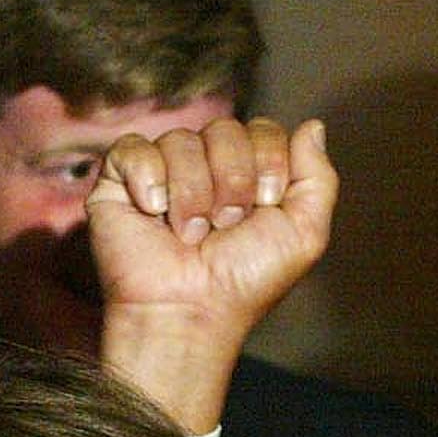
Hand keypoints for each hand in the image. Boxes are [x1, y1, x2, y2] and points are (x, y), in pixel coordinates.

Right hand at [89, 117, 335, 433]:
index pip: (262, 131)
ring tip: (189, 234)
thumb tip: (313, 125)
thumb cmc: (245, 281)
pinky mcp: (119, 180)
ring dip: (192, 194)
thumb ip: (318, 178)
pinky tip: (153, 213)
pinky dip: (149, 180)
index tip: (263, 209)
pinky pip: (134, 148)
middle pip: (224, 129)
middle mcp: (205, 166)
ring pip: (181, 139)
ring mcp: (162, 170)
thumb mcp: (304, 235)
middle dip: (231, 181)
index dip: (267, 166)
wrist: (191, 311)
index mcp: (247, 173)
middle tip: (223, 226)